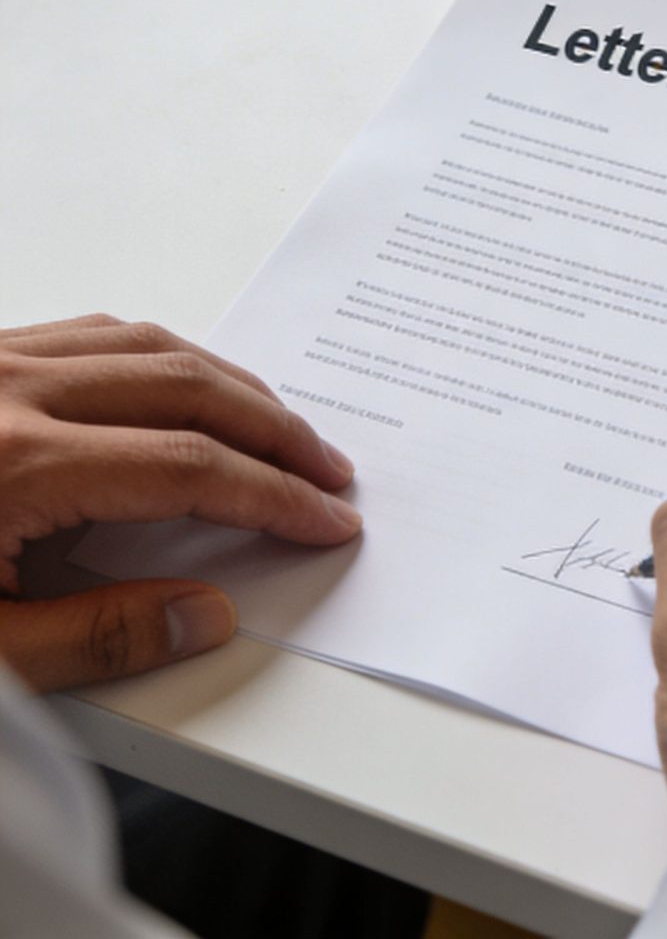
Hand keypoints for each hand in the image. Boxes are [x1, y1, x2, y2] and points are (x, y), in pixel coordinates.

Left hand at [0, 315, 360, 691]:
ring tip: (275, 427)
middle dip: (275, 432)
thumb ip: (91, 641)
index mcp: (13, 465)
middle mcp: (7, 393)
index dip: (271, 497)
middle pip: (185, 390)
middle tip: (327, 471)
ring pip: (145, 345)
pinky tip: (180, 384)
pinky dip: (157, 355)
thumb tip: (201, 618)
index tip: (323, 521)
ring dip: (227, 384)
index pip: (187, 469)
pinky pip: (90, 333)